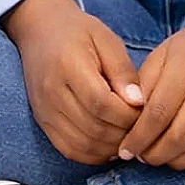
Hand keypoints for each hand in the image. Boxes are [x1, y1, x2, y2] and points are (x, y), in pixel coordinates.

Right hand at [14, 4, 146, 165]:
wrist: (40, 30)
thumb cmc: (78, 31)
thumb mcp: (106, 39)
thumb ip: (123, 70)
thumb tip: (139, 102)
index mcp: (68, 65)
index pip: (101, 103)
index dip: (127, 114)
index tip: (144, 110)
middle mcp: (52, 92)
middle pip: (93, 128)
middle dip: (123, 133)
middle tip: (141, 126)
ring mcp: (44, 110)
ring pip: (82, 145)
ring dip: (110, 147)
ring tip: (128, 136)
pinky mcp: (42, 122)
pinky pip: (69, 149)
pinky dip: (92, 153)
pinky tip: (109, 144)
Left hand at [116, 14, 184, 170]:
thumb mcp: (165, 53)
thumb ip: (145, 83)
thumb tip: (128, 118)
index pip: (158, 113)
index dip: (138, 137)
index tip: (125, 150)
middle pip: (180, 136)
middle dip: (155, 155)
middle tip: (143, 157)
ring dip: (178, 162)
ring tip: (164, 157)